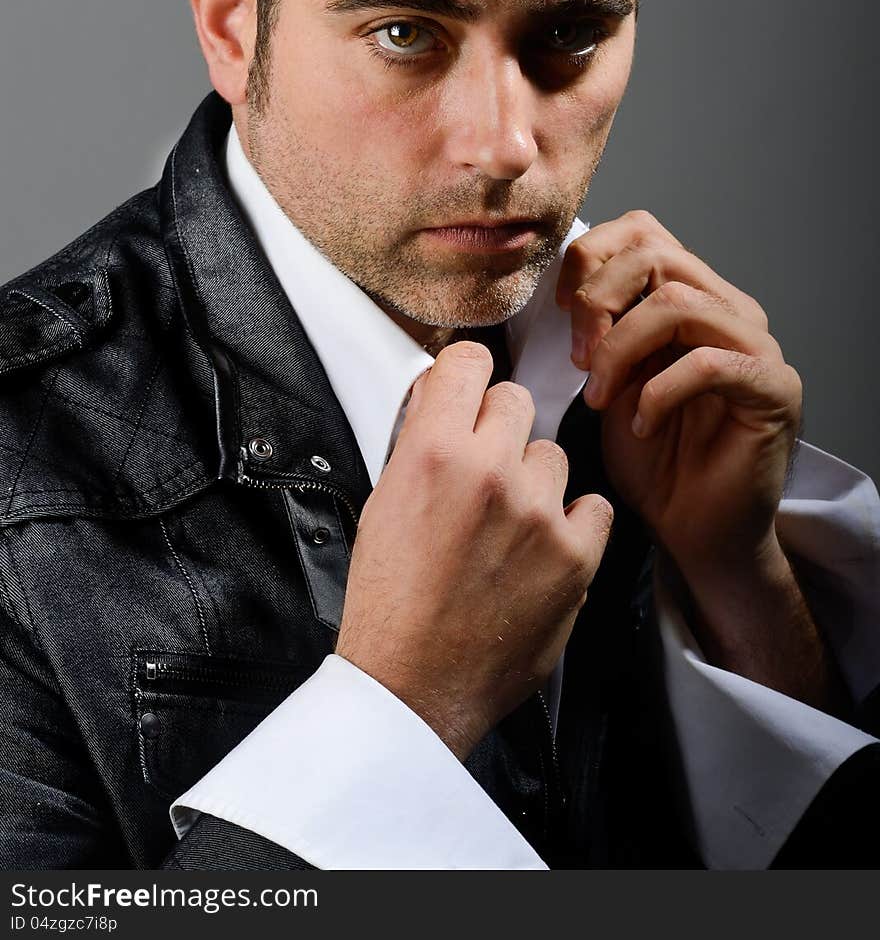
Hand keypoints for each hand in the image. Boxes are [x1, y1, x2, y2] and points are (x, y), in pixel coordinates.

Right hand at [335, 341, 612, 759]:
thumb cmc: (390, 600)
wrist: (413, 684)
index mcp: (433, 451)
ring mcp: (538, 512)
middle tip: (484, 470)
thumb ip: (420, 443)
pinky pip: (593, 506)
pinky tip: (542, 549)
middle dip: (499, 428)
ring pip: (553, 455)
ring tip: (506, 527)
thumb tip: (443, 397)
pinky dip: (573, 524)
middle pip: (516, 400)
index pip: (470, 362)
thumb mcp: (383, 503)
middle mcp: (490, 470)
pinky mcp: (575, 556)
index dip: (467, 377)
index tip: (469, 394)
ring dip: (534, 480)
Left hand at [556, 210, 801, 586]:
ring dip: (621, 349)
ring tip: (600, 398)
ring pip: (678, 302)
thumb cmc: (651, 458)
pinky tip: (642, 426)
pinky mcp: (774, 389)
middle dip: (598, 302)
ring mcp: (757, 345)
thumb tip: (565, 284)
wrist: (692, 529)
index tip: (560, 310)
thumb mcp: (608, 375)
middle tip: (577, 361)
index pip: (642, 230)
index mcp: (691, 293)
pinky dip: (659, 392)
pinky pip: (709, 363)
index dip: (589, 258)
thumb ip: (600, 322)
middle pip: (656, 255)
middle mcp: (729, 308)